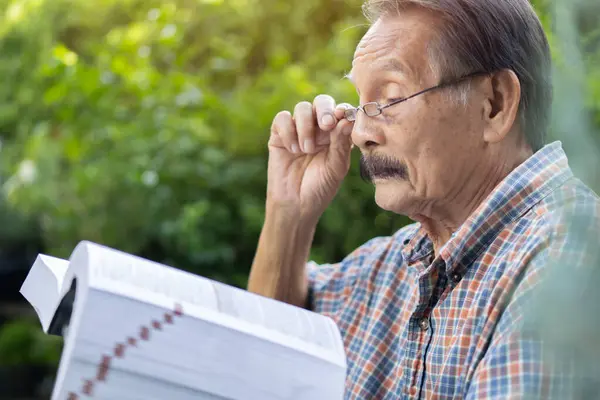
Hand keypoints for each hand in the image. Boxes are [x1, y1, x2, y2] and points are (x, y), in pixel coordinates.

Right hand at [267, 94, 353, 221]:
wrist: (296, 206)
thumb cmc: (320, 189)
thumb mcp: (336, 167)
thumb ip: (341, 143)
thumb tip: (346, 119)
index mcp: (337, 134)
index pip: (341, 112)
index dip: (342, 110)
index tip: (343, 117)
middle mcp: (318, 129)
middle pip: (321, 102)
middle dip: (324, 110)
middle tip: (326, 125)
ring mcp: (298, 130)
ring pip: (302, 108)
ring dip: (306, 127)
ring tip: (306, 150)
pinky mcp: (279, 135)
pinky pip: (282, 118)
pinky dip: (288, 131)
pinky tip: (293, 150)